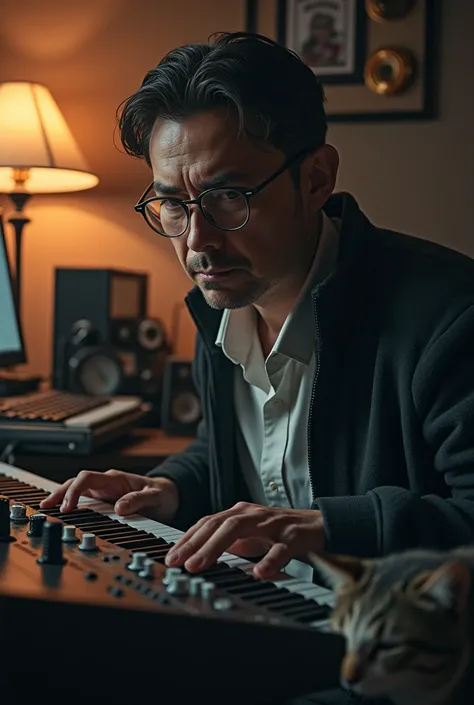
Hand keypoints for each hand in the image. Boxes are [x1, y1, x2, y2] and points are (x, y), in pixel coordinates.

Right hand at [39, 469, 178, 522]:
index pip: (88, 478)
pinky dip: (71, 505)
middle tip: (46, 507)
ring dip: (62, 497)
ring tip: (47, 509)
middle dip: (60, 492)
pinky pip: (84, 501)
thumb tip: (119, 508)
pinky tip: (62, 513)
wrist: (170, 496)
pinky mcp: (105, 502)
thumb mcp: (156, 498)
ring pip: (77, 490)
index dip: (75, 491)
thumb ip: (139, 500)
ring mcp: (104, 492)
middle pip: (76, 482)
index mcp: (116, 479)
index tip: (68, 507)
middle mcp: (107, 484)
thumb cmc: (163, 494)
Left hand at [165, 502, 324, 578]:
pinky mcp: (294, 536)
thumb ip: (230, 542)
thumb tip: (202, 554)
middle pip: (217, 523)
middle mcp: (253, 514)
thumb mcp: (252, 535)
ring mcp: (272, 523)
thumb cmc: (283, 531)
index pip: (208, 522)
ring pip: (239, 529)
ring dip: (215, 547)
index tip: (171, 556)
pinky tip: (257, 573)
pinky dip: (268, 560)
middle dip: (194, 543)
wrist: (321, 525)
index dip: (187, 538)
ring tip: (200, 564)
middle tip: (178, 562)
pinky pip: (280, 548)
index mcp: (241, 513)